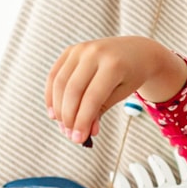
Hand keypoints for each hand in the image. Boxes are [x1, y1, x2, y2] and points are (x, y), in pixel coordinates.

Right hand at [47, 36, 186, 143]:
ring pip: (60, 83)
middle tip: (70, 135)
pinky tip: (54, 112)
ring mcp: (80, 49)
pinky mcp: (70, 50)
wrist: (135, 51)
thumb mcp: (122, 94)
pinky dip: (51, 95)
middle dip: (69, 117)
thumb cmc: (131, 74)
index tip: (78, 138)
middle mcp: (95, 53)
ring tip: (64, 126)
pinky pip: (54, 75)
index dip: (82, 120)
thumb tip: (85, 131)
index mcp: (113, 64)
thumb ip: (102, 110)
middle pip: (73, 90)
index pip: (92, 98)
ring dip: (58, 108)